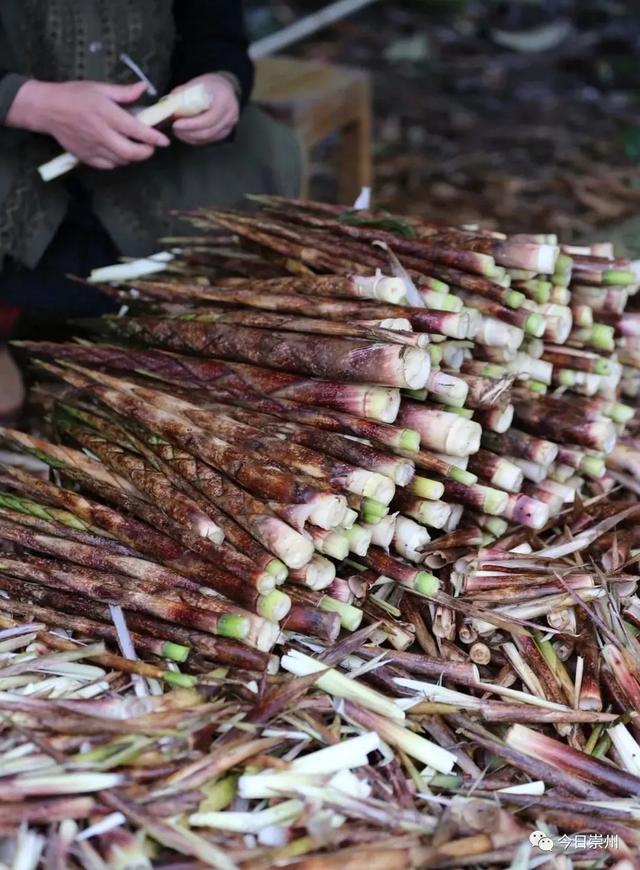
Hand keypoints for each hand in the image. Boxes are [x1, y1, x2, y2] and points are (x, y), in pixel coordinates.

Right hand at [6, 79, 169, 168]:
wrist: (47, 109)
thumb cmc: (74, 95)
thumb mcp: (99, 88)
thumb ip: (123, 92)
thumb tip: (144, 88)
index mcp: (106, 114)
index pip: (136, 130)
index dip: (154, 138)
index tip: (164, 141)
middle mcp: (101, 133)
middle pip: (131, 153)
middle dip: (146, 152)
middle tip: (150, 147)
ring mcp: (93, 148)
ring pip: (122, 161)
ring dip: (132, 157)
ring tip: (135, 147)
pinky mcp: (86, 157)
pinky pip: (109, 165)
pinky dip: (118, 161)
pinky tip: (118, 152)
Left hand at [172, 73, 239, 145]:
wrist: (226, 88)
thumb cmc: (210, 85)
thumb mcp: (196, 83)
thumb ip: (182, 94)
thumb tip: (167, 106)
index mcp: (223, 101)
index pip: (207, 119)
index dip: (191, 125)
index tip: (176, 124)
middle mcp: (230, 116)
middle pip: (208, 132)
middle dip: (189, 133)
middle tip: (174, 129)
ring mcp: (229, 126)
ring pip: (208, 138)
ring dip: (191, 137)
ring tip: (178, 132)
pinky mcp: (225, 133)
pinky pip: (209, 140)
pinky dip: (196, 139)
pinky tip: (186, 134)